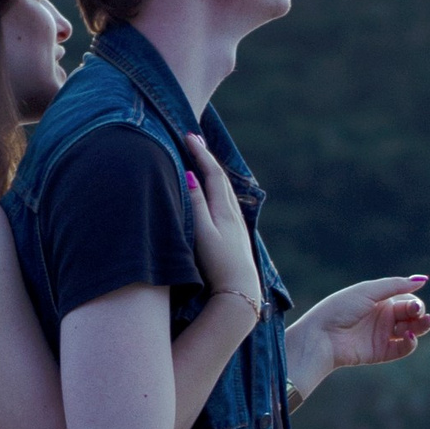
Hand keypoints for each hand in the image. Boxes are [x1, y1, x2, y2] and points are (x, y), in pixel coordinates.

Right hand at [182, 135, 262, 314]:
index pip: (211, 173)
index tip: (188, 136)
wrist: (240, 292)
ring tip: (202, 161)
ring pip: (224, 189)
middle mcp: (233, 213)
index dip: (200, 153)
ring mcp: (236, 225)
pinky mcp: (235, 236)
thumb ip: (196, 204)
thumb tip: (191, 175)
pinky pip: (225, 201)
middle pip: (220, 178)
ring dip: (212, 172)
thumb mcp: (202, 234)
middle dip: (207, 157)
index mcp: (224, 210)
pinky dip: (216, 188)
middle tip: (194, 140)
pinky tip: (214, 194)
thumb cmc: (218, 265)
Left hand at [287, 274, 429, 401]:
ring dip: (421, 327)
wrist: (321, 336)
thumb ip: (395, 285)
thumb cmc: (340, 309)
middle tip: (418, 313)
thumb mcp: (368, 291)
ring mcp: (382, 336)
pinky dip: (410, 343)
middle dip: (419, 313)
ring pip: (412, 331)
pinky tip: (409, 336)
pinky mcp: (380, 353)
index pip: (407, 300)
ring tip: (426, 323)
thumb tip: (423, 280)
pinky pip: (402, 348)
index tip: (415, 304)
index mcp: (379, 300)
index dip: (415, 302)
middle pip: (412, 315)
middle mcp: (382, 317)